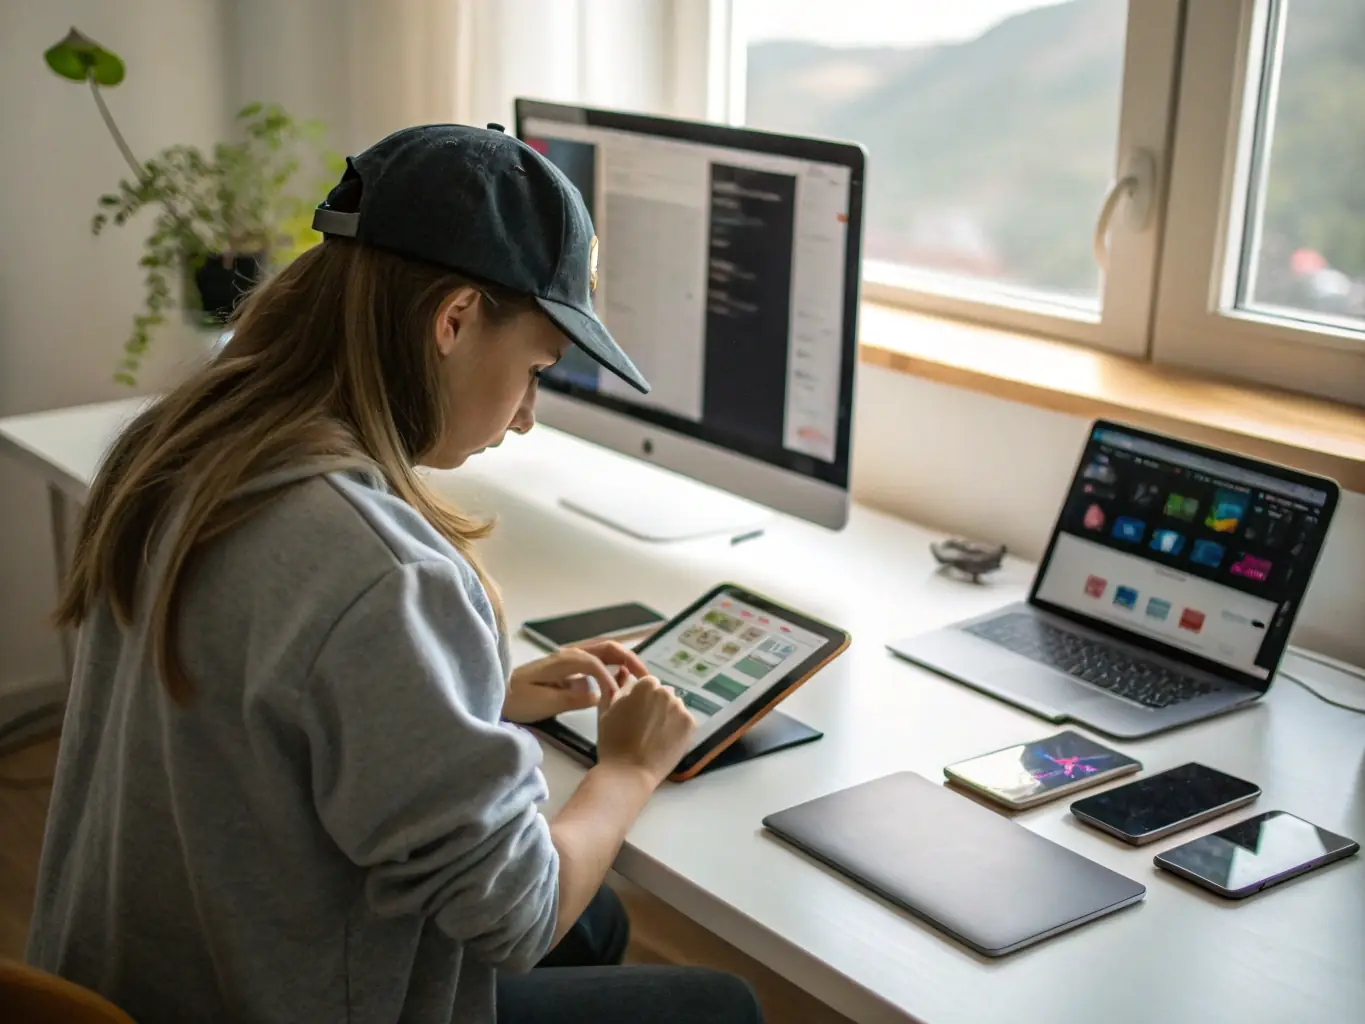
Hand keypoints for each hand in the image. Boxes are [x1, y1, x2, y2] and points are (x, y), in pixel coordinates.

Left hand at [503, 640, 648, 723]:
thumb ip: (573, 698)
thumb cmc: (517, 700)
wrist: (498, 696)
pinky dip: (613, 668)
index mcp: (563, 660)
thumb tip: (600, 695)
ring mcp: (570, 659)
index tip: (617, 700)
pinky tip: (619, 684)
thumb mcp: (544, 703)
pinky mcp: (569, 669)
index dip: (610, 680)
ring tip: (639, 678)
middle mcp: (569, 654)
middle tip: (646, 677)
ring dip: (624, 661)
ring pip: (604, 652)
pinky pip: (597, 662)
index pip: (596, 664)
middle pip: (607, 647)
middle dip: (629, 659)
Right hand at [596, 675, 695, 785]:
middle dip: (656, 705)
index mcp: (645, 685)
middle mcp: (666, 693)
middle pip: (664, 694)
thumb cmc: (612, 742)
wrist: (628, 772)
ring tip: (655, 735)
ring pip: (675, 707)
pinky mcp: (690, 725)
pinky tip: (665, 741)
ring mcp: (680, 709)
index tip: (636, 713)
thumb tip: (624, 672)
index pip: (648, 684)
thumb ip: (617, 688)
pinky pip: (684, 721)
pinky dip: (677, 728)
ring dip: (668, 715)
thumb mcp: (607, 710)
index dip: (641, 698)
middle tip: (645, 726)